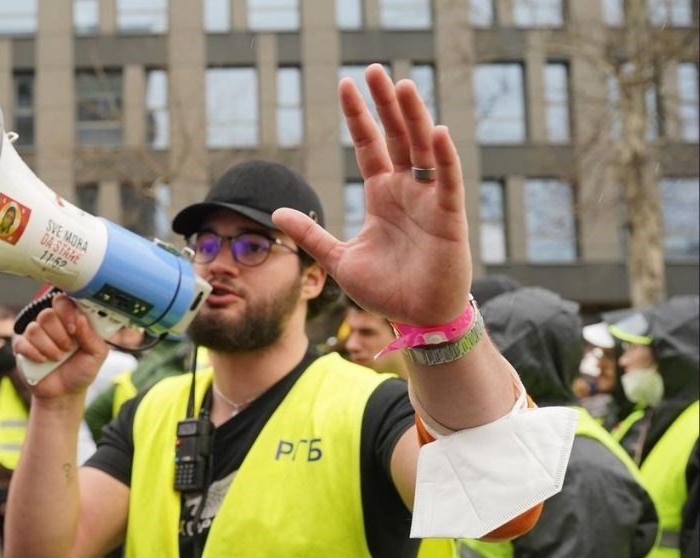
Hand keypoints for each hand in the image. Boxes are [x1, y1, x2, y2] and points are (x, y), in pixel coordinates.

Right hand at [12, 295, 108, 398]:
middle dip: (59, 334)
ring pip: (34, 328)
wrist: (65, 394)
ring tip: (57, 358)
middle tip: (67, 348)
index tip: (73, 329)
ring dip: (49, 347)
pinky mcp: (22, 347)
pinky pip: (22, 342)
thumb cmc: (81, 371)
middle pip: (47, 314)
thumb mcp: (96, 355)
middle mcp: (51, 324)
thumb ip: (92, 336)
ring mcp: (35, 335)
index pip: (63, 301)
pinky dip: (34, 352)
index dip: (67, 312)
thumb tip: (81, 318)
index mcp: (69, 320)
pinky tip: (42, 361)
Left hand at [272, 64, 470, 326]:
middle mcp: (406, 190)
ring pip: (422, 149)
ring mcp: (428, 200)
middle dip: (385, 104)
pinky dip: (443, 158)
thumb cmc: (386, 289)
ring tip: (402, 85)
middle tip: (374, 70)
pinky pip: (447, 182)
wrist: (418, 319)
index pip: (369, 145)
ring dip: (414, 117)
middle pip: (396, 136)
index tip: (346, 84)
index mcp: (382, 195)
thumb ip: (310, 234)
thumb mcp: (339, 258)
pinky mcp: (448, 218)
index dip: (358, 116)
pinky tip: (435, 132)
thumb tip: (276, 212)